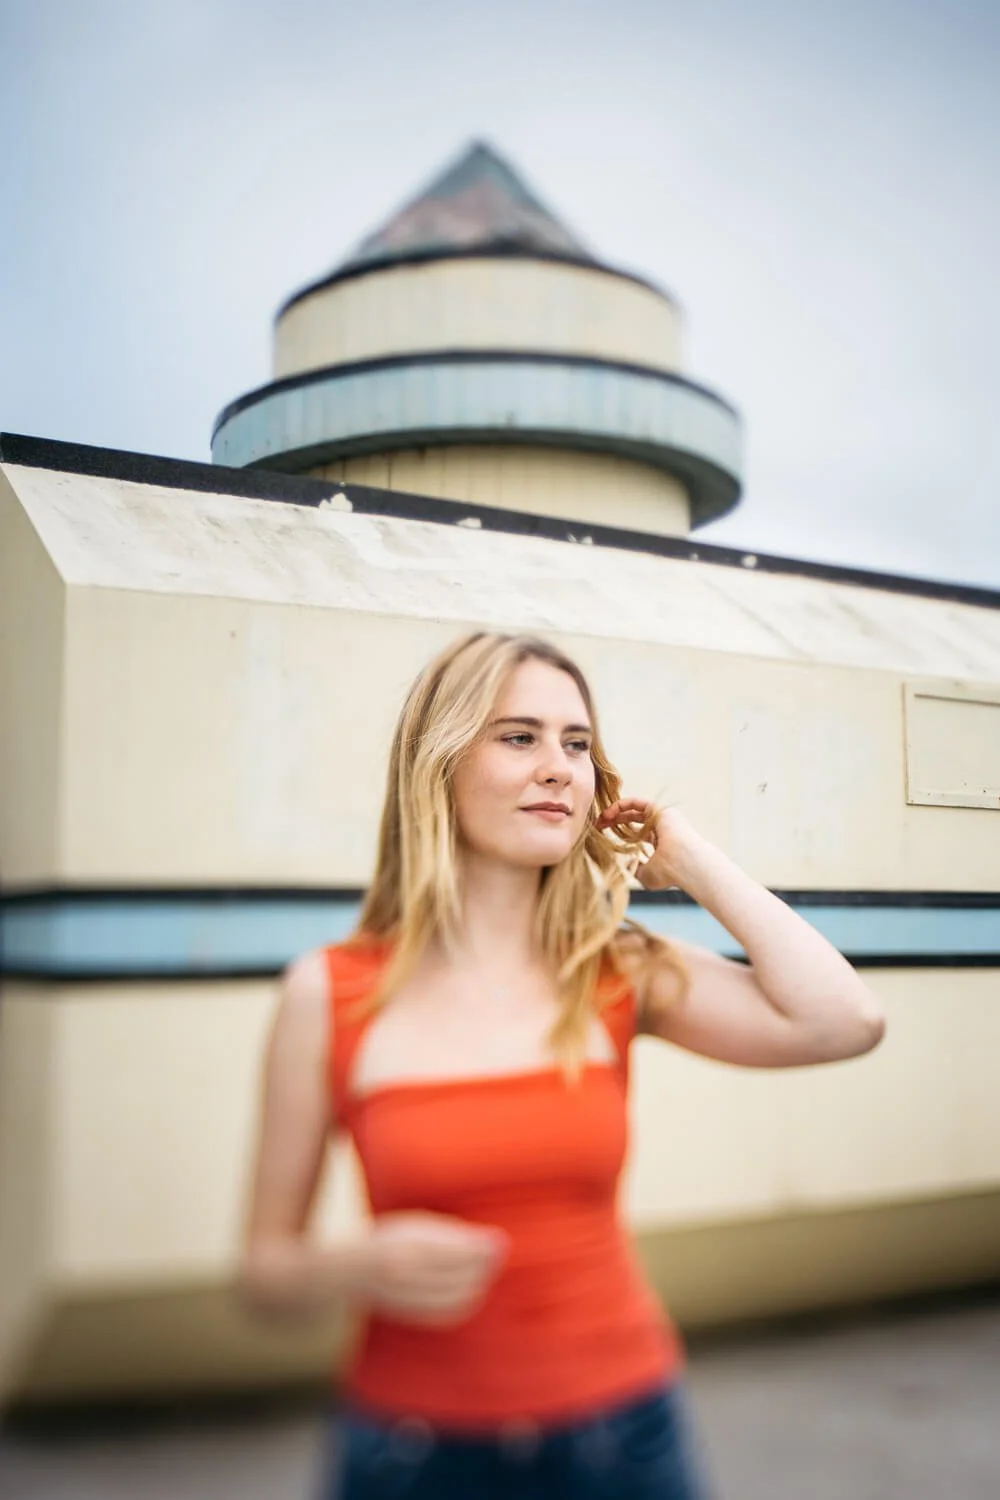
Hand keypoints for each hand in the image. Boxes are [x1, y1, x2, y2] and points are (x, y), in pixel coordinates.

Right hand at [359, 1212, 508, 1326]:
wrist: (354, 1271)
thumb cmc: (392, 1239)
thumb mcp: (419, 1225)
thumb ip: (453, 1233)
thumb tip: (494, 1240)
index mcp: (407, 1245)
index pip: (454, 1250)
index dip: (481, 1247)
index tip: (501, 1241)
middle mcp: (405, 1272)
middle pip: (457, 1273)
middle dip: (483, 1264)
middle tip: (497, 1254)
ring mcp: (407, 1296)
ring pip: (455, 1294)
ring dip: (477, 1282)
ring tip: (486, 1269)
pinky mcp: (413, 1313)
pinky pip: (447, 1312)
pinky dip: (465, 1301)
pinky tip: (473, 1289)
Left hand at [596, 798, 704, 890]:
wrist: (684, 865)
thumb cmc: (669, 873)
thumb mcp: (646, 874)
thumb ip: (635, 868)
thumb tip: (625, 866)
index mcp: (659, 842)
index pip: (636, 833)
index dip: (618, 833)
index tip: (602, 835)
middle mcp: (660, 828)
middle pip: (633, 820)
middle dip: (614, 821)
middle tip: (598, 825)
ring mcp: (661, 818)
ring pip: (634, 810)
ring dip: (616, 812)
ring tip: (601, 818)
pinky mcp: (659, 810)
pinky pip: (637, 802)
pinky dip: (622, 804)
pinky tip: (610, 812)